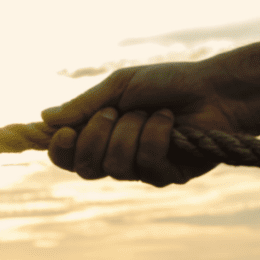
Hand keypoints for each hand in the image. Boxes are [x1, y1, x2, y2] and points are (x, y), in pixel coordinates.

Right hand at [42, 61, 245, 186]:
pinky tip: (168, 121)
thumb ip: (84, 104)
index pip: (67, 156)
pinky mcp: (166, 176)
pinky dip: (155, 135)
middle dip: (94, 138)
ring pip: (115, 166)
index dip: (59, 150)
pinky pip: (147, 164)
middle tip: (112, 112)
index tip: (63, 133)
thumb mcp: (119, 86)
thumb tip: (44, 117)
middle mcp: (115, 156)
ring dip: (130, 132)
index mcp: (99, 135)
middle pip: (84, 168)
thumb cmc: (167, 83)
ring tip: (149, 112)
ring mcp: (140, 170)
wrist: (215, 88)